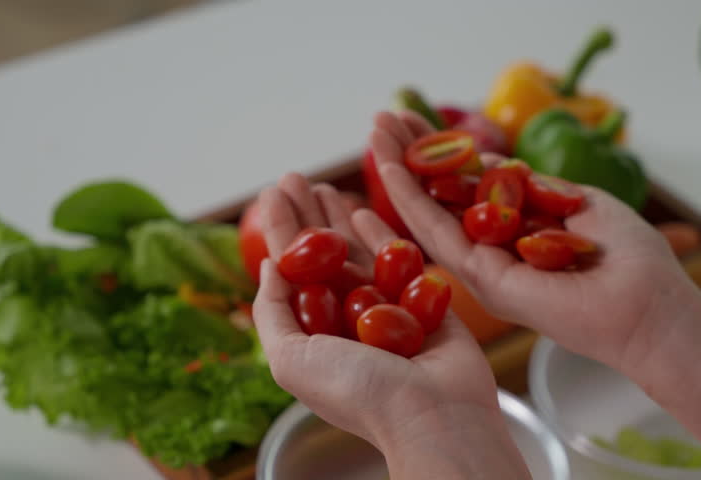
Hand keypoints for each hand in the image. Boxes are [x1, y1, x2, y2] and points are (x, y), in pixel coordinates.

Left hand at [252, 174, 528, 479]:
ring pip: (356, 252)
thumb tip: (268, 266)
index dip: (278, 230)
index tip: (271, 194)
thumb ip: (271, 312)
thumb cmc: (360, 391)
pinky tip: (361, 210)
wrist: (433, 412)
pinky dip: (379, 234)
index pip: (289, 271)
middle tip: (293, 177)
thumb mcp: (290, 359)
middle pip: (319, 255)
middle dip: (304, 215)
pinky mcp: (421, 300)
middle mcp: (345, 318)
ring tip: (322, 184)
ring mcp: (385, 308)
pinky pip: (399, 259)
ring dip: (336, 217)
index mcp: (313, 333)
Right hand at [370, 111, 696, 370]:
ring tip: (374, 129)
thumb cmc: (626, 260)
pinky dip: (409, 198)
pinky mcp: (482, 280)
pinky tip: (388, 166)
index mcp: (509, 237)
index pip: (463, 190)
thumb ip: (528, 185)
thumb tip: (489, 162)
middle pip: (437, 199)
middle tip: (381, 119)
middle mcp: (487, 254)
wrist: (650, 307)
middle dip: (409, 156)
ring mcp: (481, 269)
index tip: (416, 122)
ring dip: (397, 170)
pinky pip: (436, 233)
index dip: (438, 154)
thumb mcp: (575, 201)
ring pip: (426, 214)